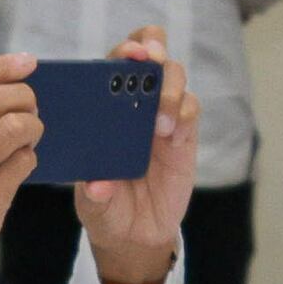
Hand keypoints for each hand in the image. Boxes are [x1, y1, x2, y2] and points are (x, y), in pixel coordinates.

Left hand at [77, 31, 201, 283]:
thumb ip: (95, 194)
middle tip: (150, 59)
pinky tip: (172, 131)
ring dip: (169, 88)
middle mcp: (134, 104)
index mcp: (103, 108)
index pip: (113, 64)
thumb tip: (98, 185)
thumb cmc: (105, 208)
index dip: (123, 51)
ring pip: (174, 77)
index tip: (129, 54)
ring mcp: (161, 117)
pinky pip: (190, 109)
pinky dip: (184, 113)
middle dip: (151, 48)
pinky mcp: (184, 136)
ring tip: (160, 120)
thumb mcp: (92, 203)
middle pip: (150, 56)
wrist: (135, 234)